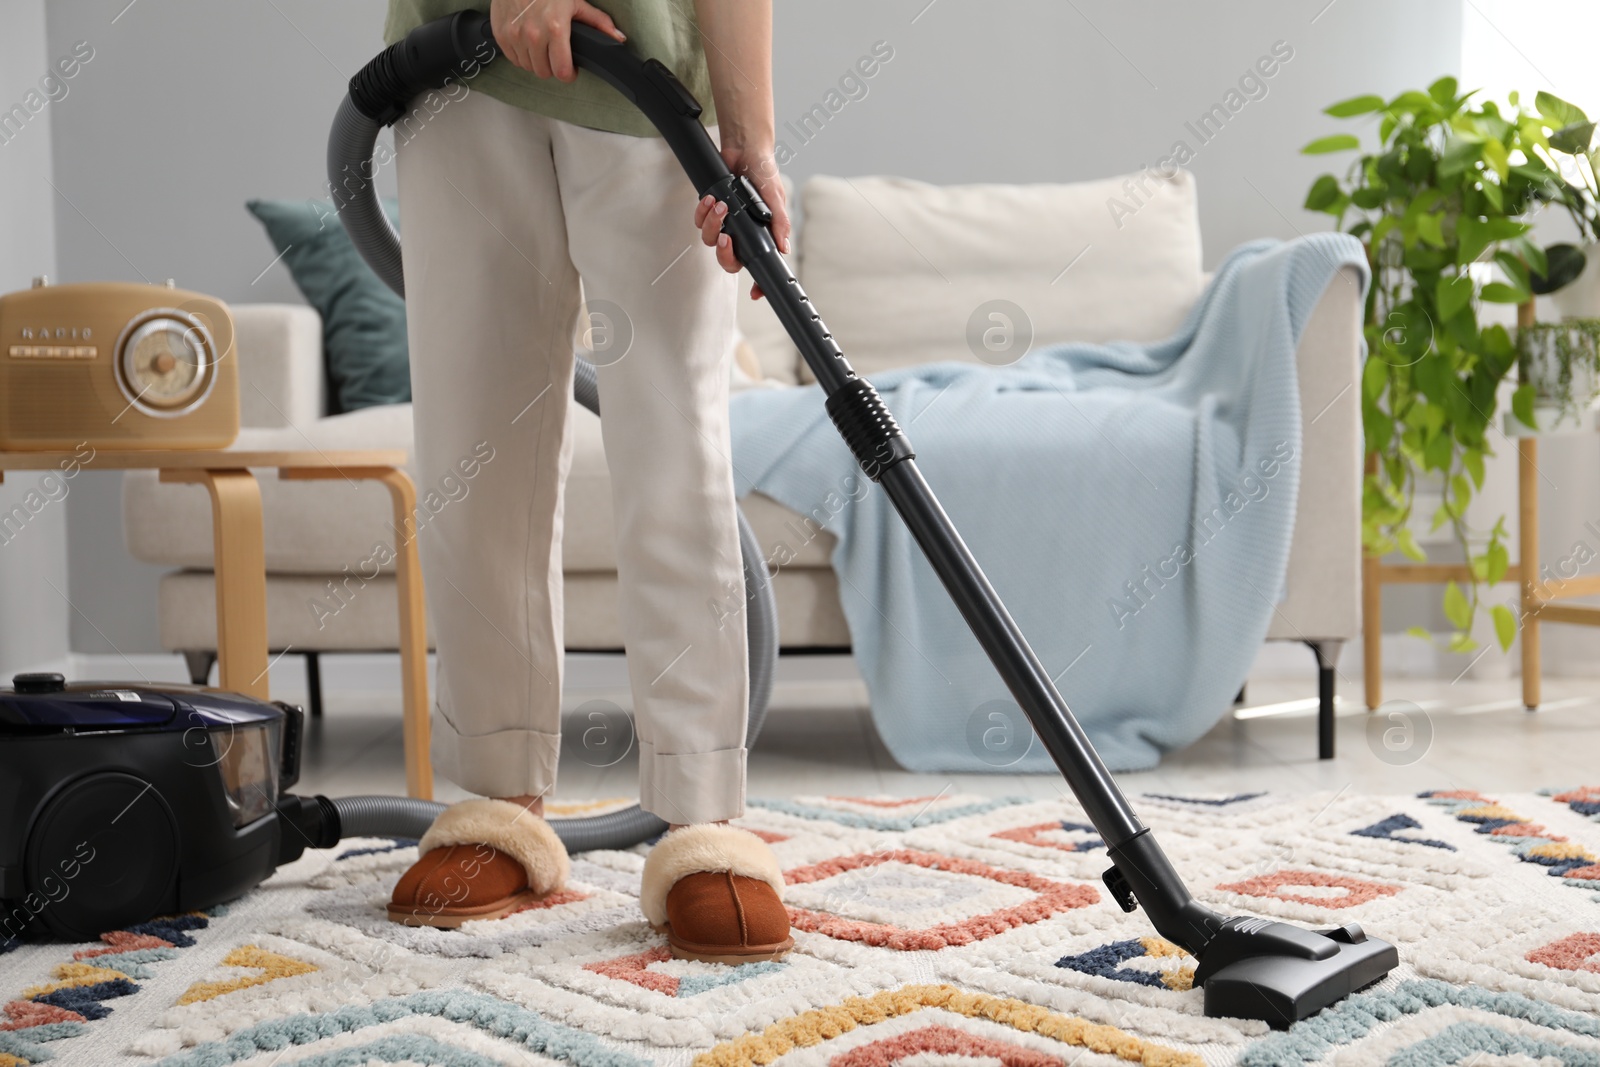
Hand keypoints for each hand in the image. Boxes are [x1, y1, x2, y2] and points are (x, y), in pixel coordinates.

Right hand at [490, 0, 624, 80]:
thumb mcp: (576, 2)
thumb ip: (598, 22)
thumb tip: (618, 38)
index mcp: (555, 29)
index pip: (562, 71)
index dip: (569, 74)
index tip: (570, 69)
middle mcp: (533, 35)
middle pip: (544, 72)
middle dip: (552, 67)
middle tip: (556, 55)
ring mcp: (514, 35)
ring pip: (528, 67)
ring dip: (536, 61)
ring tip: (541, 46)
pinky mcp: (501, 34)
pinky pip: (512, 58)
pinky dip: (520, 54)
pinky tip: (527, 42)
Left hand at [695, 148, 790, 299]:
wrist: (746, 149)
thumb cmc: (764, 173)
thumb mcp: (777, 198)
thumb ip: (780, 223)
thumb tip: (784, 248)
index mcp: (760, 236)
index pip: (759, 266)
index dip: (758, 283)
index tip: (755, 293)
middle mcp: (742, 234)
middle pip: (729, 261)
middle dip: (725, 253)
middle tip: (728, 238)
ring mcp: (726, 224)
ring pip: (712, 241)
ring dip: (714, 224)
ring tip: (722, 205)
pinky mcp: (710, 212)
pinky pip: (700, 222)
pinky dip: (703, 211)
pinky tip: (712, 198)